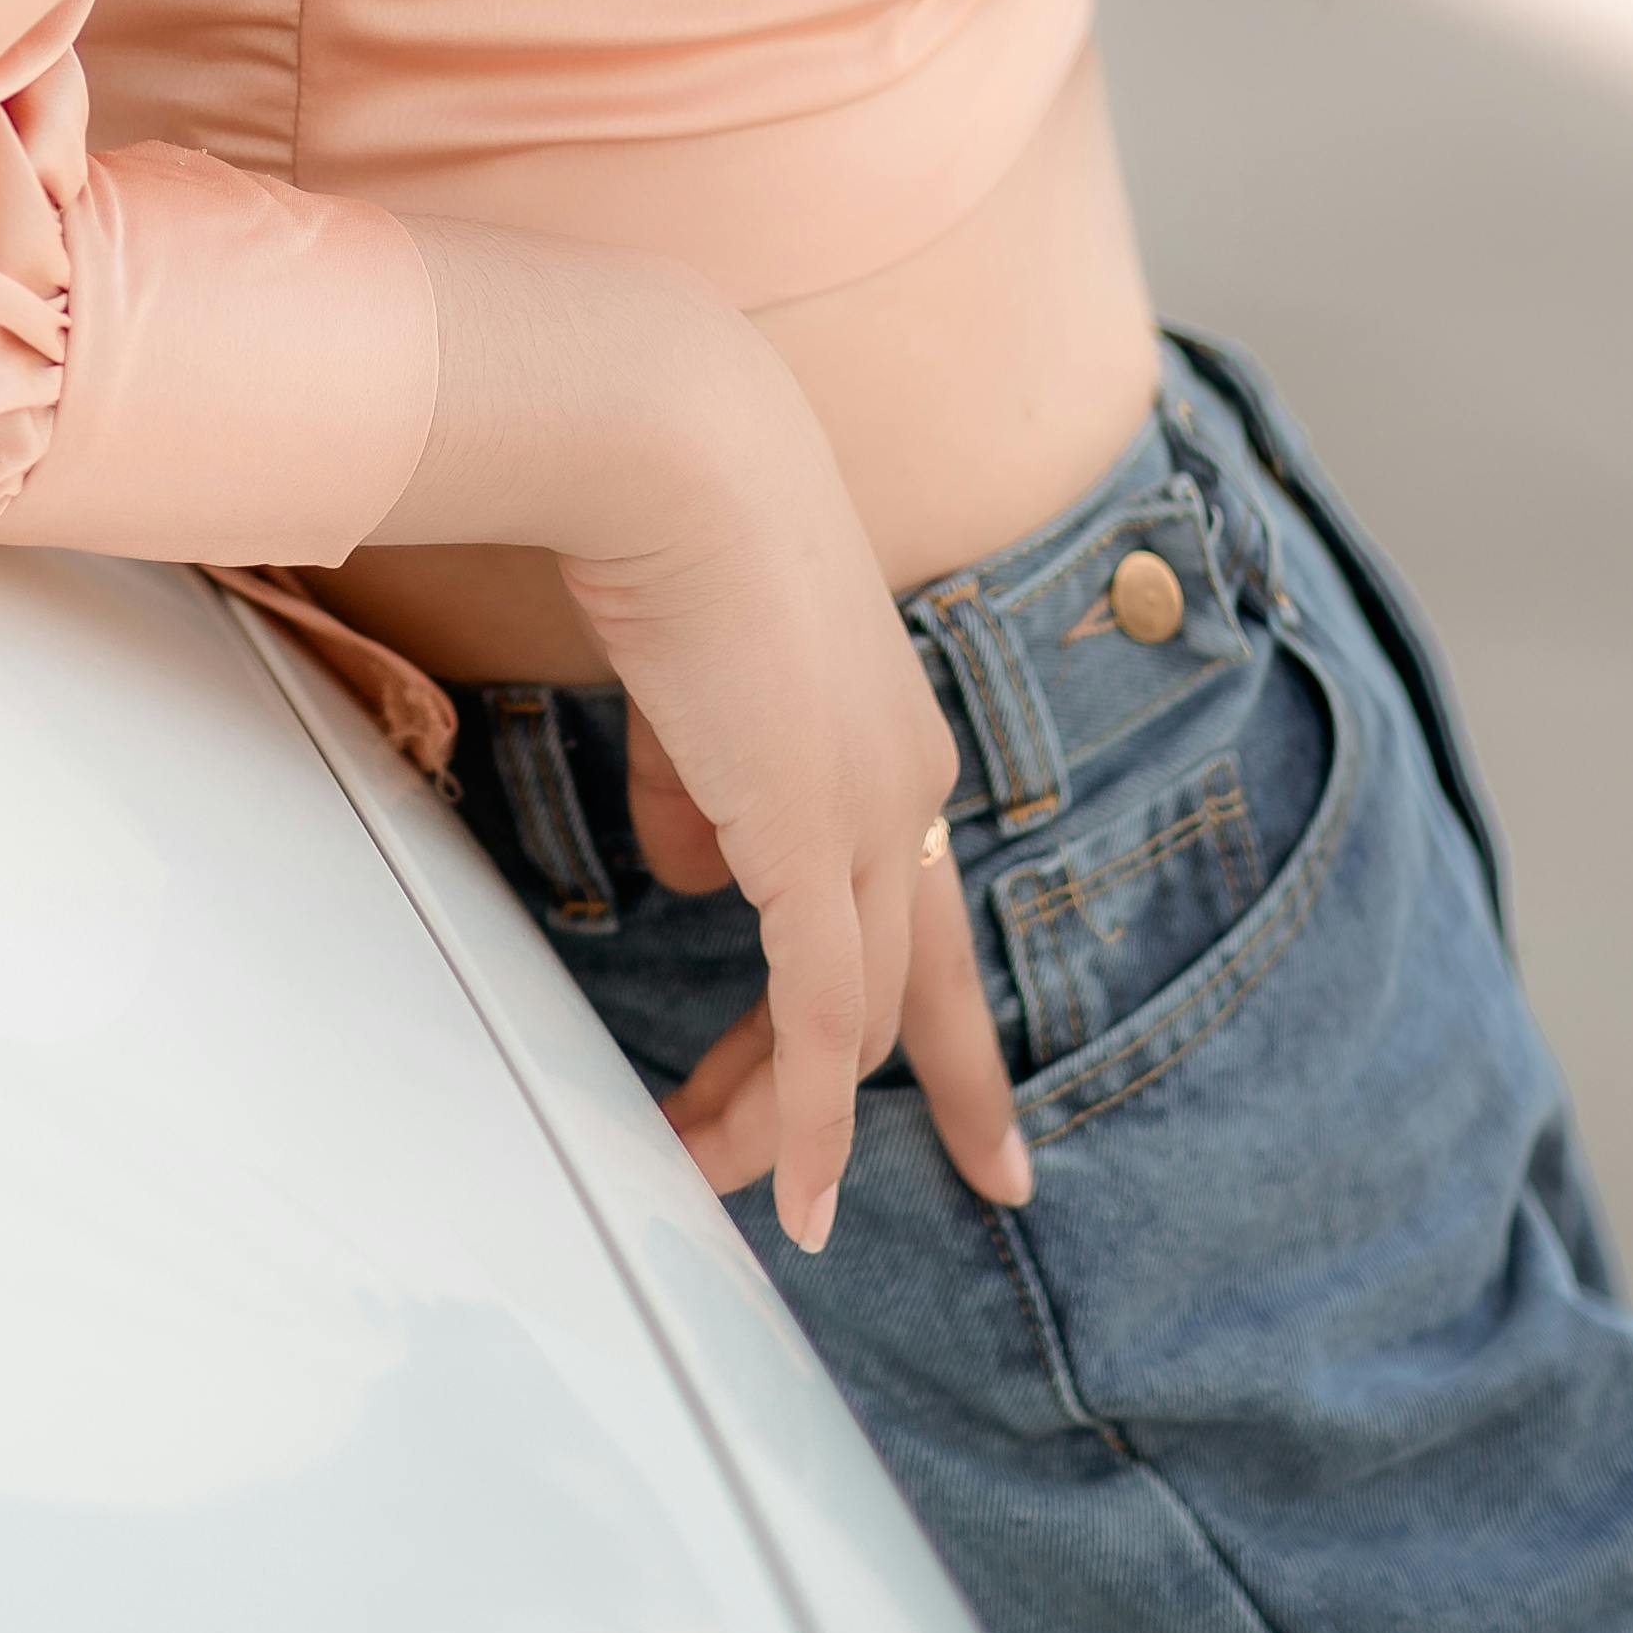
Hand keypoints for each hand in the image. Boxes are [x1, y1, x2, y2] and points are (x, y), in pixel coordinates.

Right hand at [367, 221, 1027, 1252]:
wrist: (671, 446)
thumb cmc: (668, 525)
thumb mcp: (699, 684)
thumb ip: (705, 784)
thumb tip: (698, 870)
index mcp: (886, 734)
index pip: (922, 900)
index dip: (938, 1005)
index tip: (963, 1089)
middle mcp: (902, 783)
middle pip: (921, 980)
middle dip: (945, 1088)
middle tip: (964, 1183)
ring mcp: (866, 812)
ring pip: (853, 1017)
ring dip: (785, 1114)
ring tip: (719, 1177)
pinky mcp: (811, 837)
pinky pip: (817, 1016)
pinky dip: (802, 1117)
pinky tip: (785, 1186)